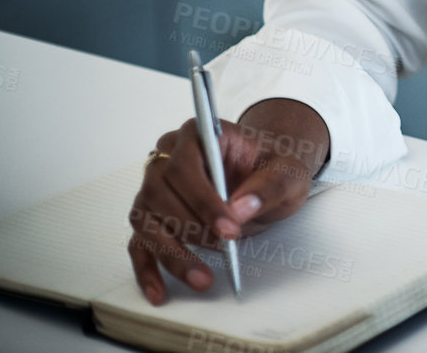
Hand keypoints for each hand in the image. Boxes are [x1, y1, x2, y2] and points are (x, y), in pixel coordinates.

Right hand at [125, 97, 329, 304]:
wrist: (267, 174)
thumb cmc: (273, 166)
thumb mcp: (287, 171)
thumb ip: (268, 186)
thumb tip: (241, 209)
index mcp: (198, 134)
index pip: (185, 166)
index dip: (203, 200)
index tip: (229, 228)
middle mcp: (167, 156)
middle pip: (159, 194)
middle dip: (191, 228)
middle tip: (224, 249)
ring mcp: (155, 187)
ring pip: (146, 221)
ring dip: (172, 253)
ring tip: (202, 278)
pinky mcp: (152, 216)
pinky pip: (139, 243)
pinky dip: (147, 269)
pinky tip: (159, 292)